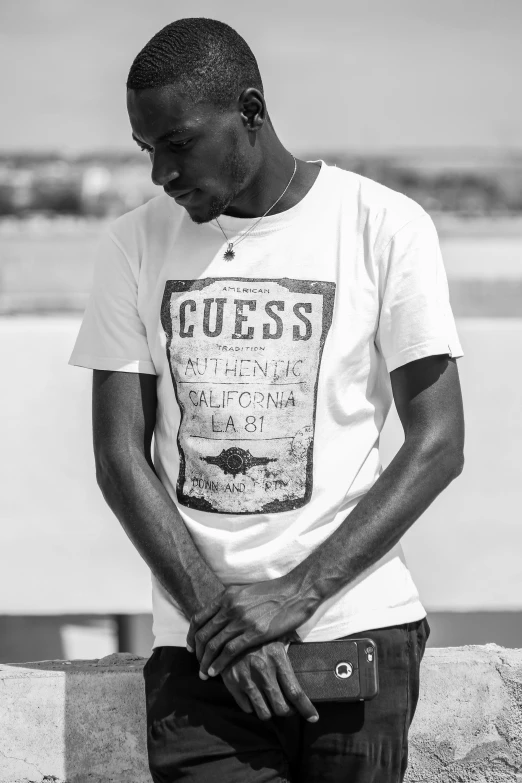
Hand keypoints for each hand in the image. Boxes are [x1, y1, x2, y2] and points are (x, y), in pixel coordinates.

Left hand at [187, 577, 318, 677]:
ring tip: (204, 673)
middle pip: (203, 633)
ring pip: (213, 644)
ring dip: (205, 662)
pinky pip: (229, 652)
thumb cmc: (275, 592)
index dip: (191, 635)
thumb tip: (222, 617)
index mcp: (227, 596)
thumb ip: (232, 603)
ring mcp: (241, 620)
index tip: (190, 647)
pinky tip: (215, 672)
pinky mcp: (254, 633)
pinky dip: (219, 664)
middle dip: (197, 652)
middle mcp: (230, 607)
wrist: (297, 591)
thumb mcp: (247, 592)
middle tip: (196, 664)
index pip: (199, 618)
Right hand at [220, 640, 318, 722]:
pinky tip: (254, 695)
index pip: (296, 692)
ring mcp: (247, 679)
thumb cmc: (257, 635)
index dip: (306, 708)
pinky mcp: (233, 684)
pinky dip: (252, 706)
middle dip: (287, 711)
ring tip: (270, 703)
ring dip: (269, 711)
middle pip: (281, 708)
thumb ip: (292, 647)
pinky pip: (247, 708)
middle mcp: (263, 671)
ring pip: (264, 713)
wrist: (226, 630)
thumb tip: (310, 658)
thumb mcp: (276, 636)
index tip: (313, 718)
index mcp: (278, 658)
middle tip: (287, 707)